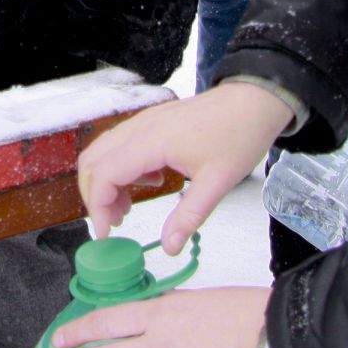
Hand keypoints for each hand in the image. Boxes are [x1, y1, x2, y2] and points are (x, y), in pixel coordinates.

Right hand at [79, 82, 291, 253]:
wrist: (254, 100)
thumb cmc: (239, 134)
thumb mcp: (217, 182)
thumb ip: (189, 216)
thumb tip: (170, 247)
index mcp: (152, 141)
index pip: (104, 173)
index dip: (97, 206)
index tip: (107, 232)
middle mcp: (140, 127)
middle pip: (92, 161)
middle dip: (94, 195)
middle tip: (113, 222)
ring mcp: (144, 121)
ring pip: (102, 151)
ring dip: (105, 181)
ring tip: (127, 207)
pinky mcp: (151, 121)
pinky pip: (119, 144)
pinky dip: (119, 168)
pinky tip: (148, 182)